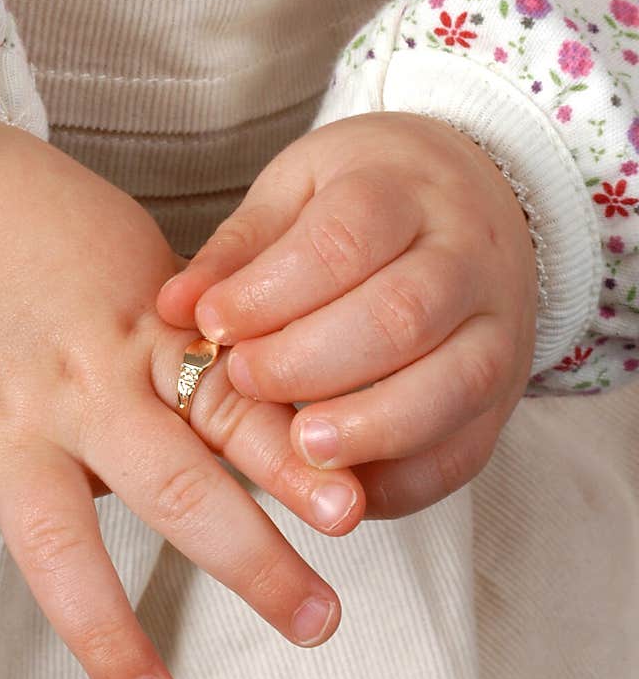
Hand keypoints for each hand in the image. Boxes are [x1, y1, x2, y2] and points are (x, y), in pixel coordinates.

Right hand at [0, 118, 363, 678]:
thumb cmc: (50, 238)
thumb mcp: (140, 279)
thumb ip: (191, 352)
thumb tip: (260, 418)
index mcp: (147, 345)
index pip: (233, 411)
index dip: (293, 463)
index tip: (353, 514)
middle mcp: (85, 389)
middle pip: (175, 484)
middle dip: (250, 558)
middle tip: (317, 621)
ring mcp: (4, 417)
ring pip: (56, 531)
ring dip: (105, 623)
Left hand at [158, 112, 537, 517]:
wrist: (480, 197)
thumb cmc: (368, 195)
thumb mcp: (298, 191)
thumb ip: (239, 250)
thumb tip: (173, 306)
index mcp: (404, 191)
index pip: (343, 242)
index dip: (271, 293)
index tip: (212, 324)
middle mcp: (467, 258)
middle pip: (402, 315)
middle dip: (311, 363)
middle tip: (246, 383)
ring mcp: (499, 328)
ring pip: (454, 384)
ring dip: (372, 428)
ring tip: (300, 449)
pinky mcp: (506, 394)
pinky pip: (469, 449)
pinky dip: (407, 479)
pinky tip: (346, 487)